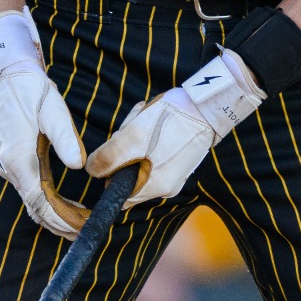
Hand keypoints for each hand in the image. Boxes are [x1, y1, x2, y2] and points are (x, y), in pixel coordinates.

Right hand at [0, 10, 87, 239]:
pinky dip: (47, 203)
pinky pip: (31, 190)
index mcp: (18, 156)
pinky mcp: (13, 160)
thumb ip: (64, 137)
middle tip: (85, 233)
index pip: (41, 200)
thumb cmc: (30, 88)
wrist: (6, 73)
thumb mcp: (51, 107)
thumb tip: (79, 165)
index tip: (82, 227)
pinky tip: (63, 207)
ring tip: (78, 227)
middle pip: (35, 207)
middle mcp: (10, 166)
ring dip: (54, 216)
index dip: (61, 217)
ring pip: (32, 201)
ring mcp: (9, 165)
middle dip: (60, 223)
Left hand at [87, 50, 263, 207]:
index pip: (119, 196)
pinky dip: (149, 135)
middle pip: (129, 175)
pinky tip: (154, 118)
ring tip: (144, 117)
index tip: (114, 152)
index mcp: (155, 187)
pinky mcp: (180, 157)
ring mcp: (175, 172)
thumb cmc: (171, 120)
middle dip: (124, 150)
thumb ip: (109, 158)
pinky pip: (154, 152)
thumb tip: (92, 171)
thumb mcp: (133, 136)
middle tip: (132, 128)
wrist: (208, 104)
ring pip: (140, 160)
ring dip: (135, 138)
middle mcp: (167, 186)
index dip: (110, 173)